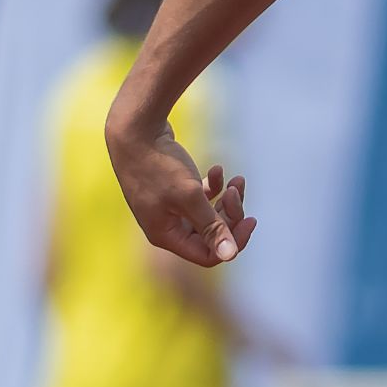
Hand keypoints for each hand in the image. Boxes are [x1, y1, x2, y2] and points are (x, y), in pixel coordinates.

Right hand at [106, 119, 255, 265]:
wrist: (135, 131)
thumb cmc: (159, 166)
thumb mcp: (189, 197)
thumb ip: (211, 227)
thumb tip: (230, 256)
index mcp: (166, 235)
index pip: (208, 255)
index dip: (232, 241)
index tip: (251, 219)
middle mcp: (166, 226)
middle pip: (211, 234)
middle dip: (230, 214)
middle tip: (237, 190)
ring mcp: (169, 208)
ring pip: (210, 214)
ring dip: (228, 198)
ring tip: (237, 179)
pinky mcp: (173, 191)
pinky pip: (202, 197)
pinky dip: (215, 185)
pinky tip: (218, 169)